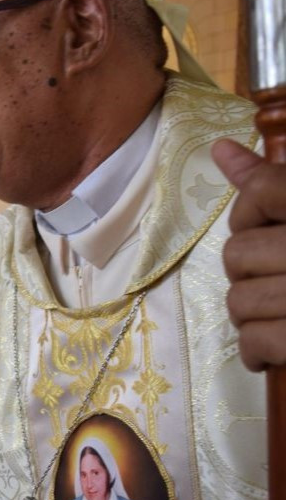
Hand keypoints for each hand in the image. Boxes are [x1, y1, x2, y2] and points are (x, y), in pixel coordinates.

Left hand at [213, 139, 285, 370]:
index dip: (248, 213)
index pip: (262, 192)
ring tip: (278, 313)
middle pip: (237, 254)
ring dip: (250, 314)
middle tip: (273, 278)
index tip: (262, 226)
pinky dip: (257, 351)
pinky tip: (274, 351)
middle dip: (246, 272)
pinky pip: (257, 341)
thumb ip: (276, 181)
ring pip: (239, 301)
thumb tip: (220, 148)